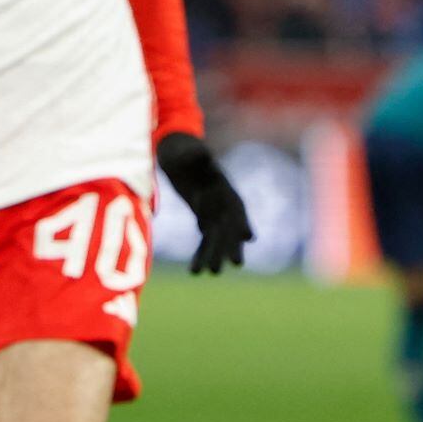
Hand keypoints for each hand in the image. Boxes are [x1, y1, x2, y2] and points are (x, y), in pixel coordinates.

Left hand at [156, 131, 253, 274]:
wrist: (174, 151)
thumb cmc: (180, 148)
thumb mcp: (185, 150)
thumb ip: (193, 154)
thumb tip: (199, 154)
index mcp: (222, 185)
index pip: (235, 205)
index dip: (242, 220)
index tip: (248, 237)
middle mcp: (221, 200)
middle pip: (229, 224)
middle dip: (232, 243)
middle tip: (236, 263)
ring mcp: (214, 210)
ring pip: (217, 236)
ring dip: (215, 254)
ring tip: (213, 272)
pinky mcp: (203, 217)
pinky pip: (205, 238)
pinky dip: (201, 253)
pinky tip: (196, 270)